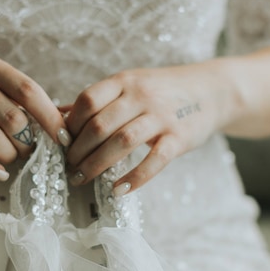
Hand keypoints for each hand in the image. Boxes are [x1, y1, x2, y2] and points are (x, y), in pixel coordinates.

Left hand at [64, 64, 228, 193]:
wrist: (212, 91)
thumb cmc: (162, 92)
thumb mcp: (130, 86)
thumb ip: (97, 100)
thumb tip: (56, 115)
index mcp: (125, 81)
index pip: (88, 100)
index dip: (70, 125)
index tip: (62, 144)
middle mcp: (141, 95)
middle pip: (100, 125)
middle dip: (78, 151)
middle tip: (69, 169)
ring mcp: (161, 116)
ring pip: (122, 142)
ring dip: (97, 165)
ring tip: (83, 179)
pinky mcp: (179, 137)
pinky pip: (154, 161)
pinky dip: (134, 178)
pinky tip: (118, 190)